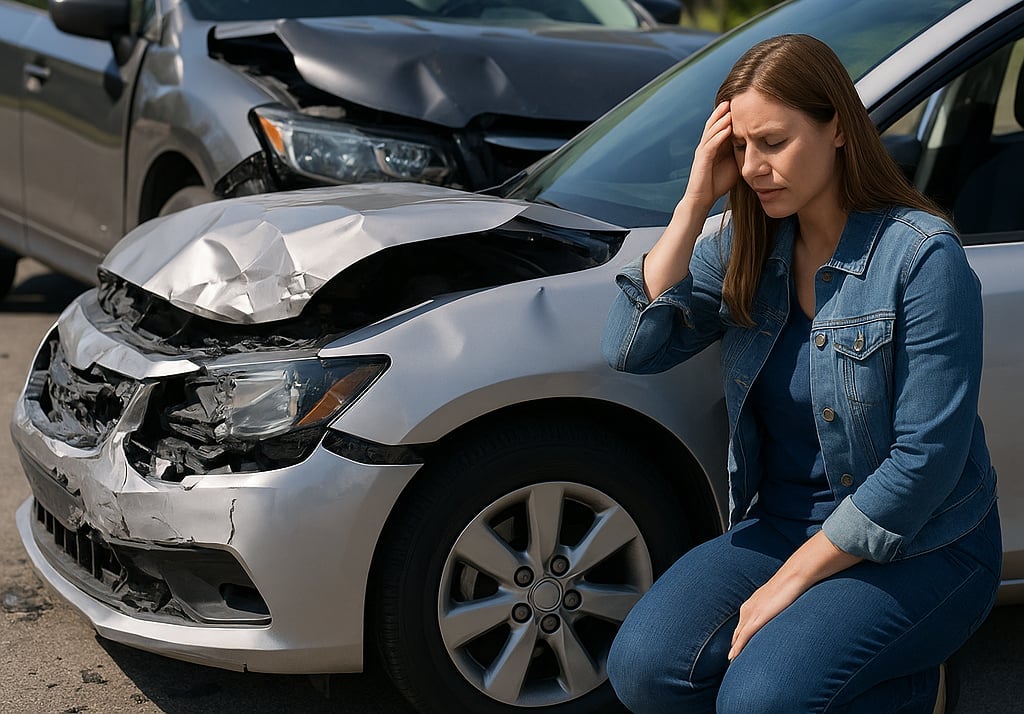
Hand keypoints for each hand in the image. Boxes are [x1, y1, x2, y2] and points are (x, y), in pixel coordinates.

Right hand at [681, 101, 739, 215]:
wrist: (702, 200)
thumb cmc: (718, 183)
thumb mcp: (735, 164)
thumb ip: (742, 153)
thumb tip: (760, 145)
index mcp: (714, 145)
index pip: (721, 125)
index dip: (729, 114)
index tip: (743, 103)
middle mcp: (707, 145)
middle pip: (714, 123)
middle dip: (723, 111)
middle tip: (734, 97)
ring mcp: (703, 152)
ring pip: (711, 131)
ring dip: (720, 119)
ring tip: (730, 108)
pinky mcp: (702, 161)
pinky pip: (710, 145)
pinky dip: (718, 135)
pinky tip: (727, 128)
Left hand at [727, 577, 802, 660]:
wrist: (793, 577)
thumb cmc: (790, 585)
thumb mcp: (779, 598)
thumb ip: (776, 607)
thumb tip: (781, 612)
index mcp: (751, 604)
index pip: (741, 625)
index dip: (738, 637)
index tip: (736, 648)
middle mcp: (747, 609)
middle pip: (737, 631)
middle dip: (734, 645)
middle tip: (732, 659)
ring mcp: (751, 613)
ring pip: (738, 636)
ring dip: (734, 649)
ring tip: (732, 662)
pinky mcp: (757, 618)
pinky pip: (744, 636)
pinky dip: (737, 647)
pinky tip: (733, 656)